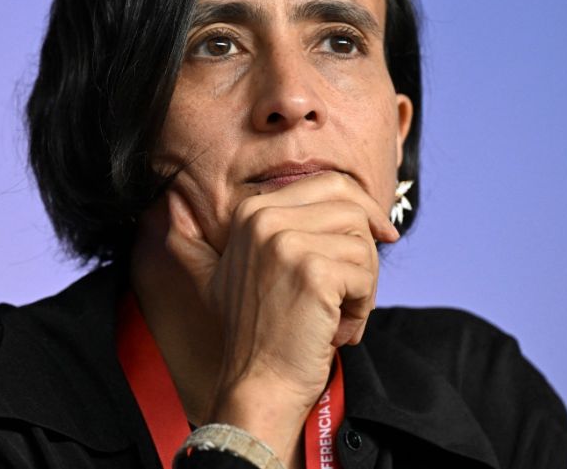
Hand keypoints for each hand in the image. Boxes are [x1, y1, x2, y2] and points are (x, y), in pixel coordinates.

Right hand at [165, 171, 398, 462]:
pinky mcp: (313, 272)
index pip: (330, 184)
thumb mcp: (228, 271)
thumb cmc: (257, 332)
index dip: (364, 208)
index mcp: (252, 210)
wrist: (259, 383)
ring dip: (364, 284)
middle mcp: (264, 218)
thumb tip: (184, 199)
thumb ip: (237, 232)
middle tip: (356, 290)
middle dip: (366, 249)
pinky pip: (366, 274)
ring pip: (363, 243)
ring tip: (337, 316)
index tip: (382, 235)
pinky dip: (362, 307)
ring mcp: (286, 243)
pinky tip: (337, 329)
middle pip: (352, 209)